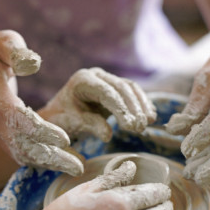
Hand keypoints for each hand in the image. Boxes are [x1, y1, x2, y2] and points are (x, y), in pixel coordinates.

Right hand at [0, 30, 84, 174]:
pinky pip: (15, 150)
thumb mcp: (3, 41)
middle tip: (77, 165)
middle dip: (48, 153)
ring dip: (46, 162)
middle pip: (16, 138)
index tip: (64, 138)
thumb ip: (16, 51)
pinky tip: (61, 164)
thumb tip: (33, 64)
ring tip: (75, 168)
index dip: (38, 128)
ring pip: (16, 150)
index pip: (12, 113)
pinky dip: (38, 160)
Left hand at [39, 67, 156, 143]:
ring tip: (148, 123)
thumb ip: (89, 125)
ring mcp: (106, 78)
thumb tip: (108, 135)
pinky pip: (132, 92)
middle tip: (140, 128)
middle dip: (133, 108)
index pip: (106, 92)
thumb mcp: (72, 122)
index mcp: (83, 80)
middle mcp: (96, 75)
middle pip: (121, 88)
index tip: (131, 126)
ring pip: (129, 88)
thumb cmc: (62, 118)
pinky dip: (142, 103)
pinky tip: (150, 116)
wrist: (59, 113)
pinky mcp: (114, 86)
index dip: (121, 109)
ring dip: (141, 105)